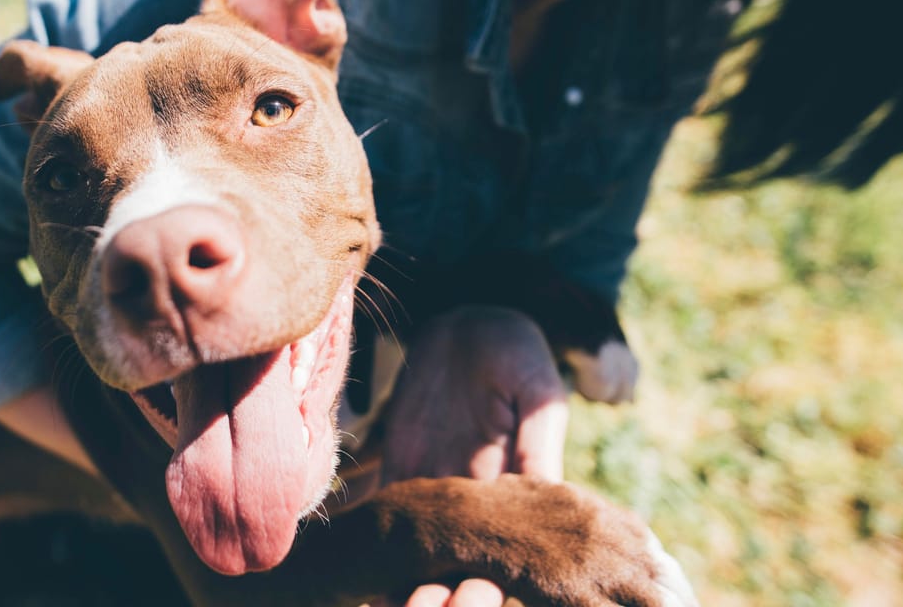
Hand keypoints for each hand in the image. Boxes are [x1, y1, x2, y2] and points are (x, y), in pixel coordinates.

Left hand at [376, 306, 566, 606]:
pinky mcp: (400, 468)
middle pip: (459, 565)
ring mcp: (435, 488)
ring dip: (404, 580)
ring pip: (420, 550)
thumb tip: (547, 494)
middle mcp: (476, 503)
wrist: (470, 325)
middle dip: (443, 593)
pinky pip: (386, 510)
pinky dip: (372, 541)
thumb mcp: (538, 394)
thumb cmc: (517, 355)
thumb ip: (537, 444)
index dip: (490, 584)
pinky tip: (355, 570)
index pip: (507, 553)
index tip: (476, 598)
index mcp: (517, 492)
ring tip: (387, 604)